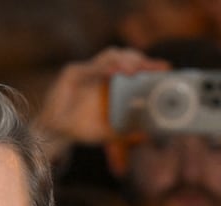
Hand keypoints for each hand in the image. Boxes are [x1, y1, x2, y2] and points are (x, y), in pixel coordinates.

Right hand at [34, 47, 167, 160]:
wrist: (55, 133)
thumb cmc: (81, 129)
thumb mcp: (108, 132)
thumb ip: (125, 132)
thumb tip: (146, 135)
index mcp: (110, 83)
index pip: (132, 67)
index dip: (148, 65)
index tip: (165, 68)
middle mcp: (100, 73)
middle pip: (123, 56)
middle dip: (140, 59)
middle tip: (154, 67)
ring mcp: (86, 70)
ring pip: (109, 56)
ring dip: (124, 60)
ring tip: (135, 70)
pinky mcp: (72, 73)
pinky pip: (90, 67)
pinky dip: (103, 68)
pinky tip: (115, 72)